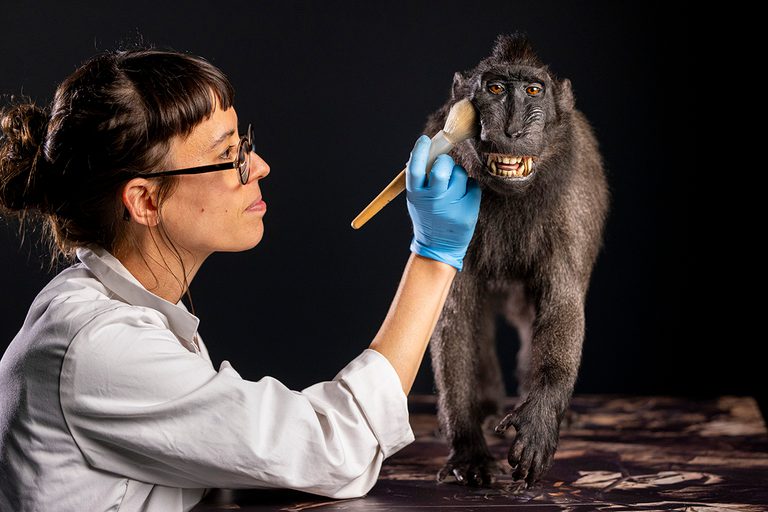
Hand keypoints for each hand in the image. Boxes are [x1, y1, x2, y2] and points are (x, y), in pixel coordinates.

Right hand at [405, 135, 481, 271]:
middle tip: (445, 166)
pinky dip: (469, 188)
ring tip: (454, 189)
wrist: (438, 247)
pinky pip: (473, 186)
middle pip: (443, 166)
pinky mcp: (467, 212)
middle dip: (446, 162)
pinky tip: (463, 198)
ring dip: (459, 175)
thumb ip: (421, 180)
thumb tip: (429, 150)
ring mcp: (451, 206)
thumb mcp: (417, 200)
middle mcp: (433, 200)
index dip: (420, 151)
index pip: (415, 167)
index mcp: (416, 195)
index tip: (425, 140)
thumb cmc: (428, 217)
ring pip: (461, 174)